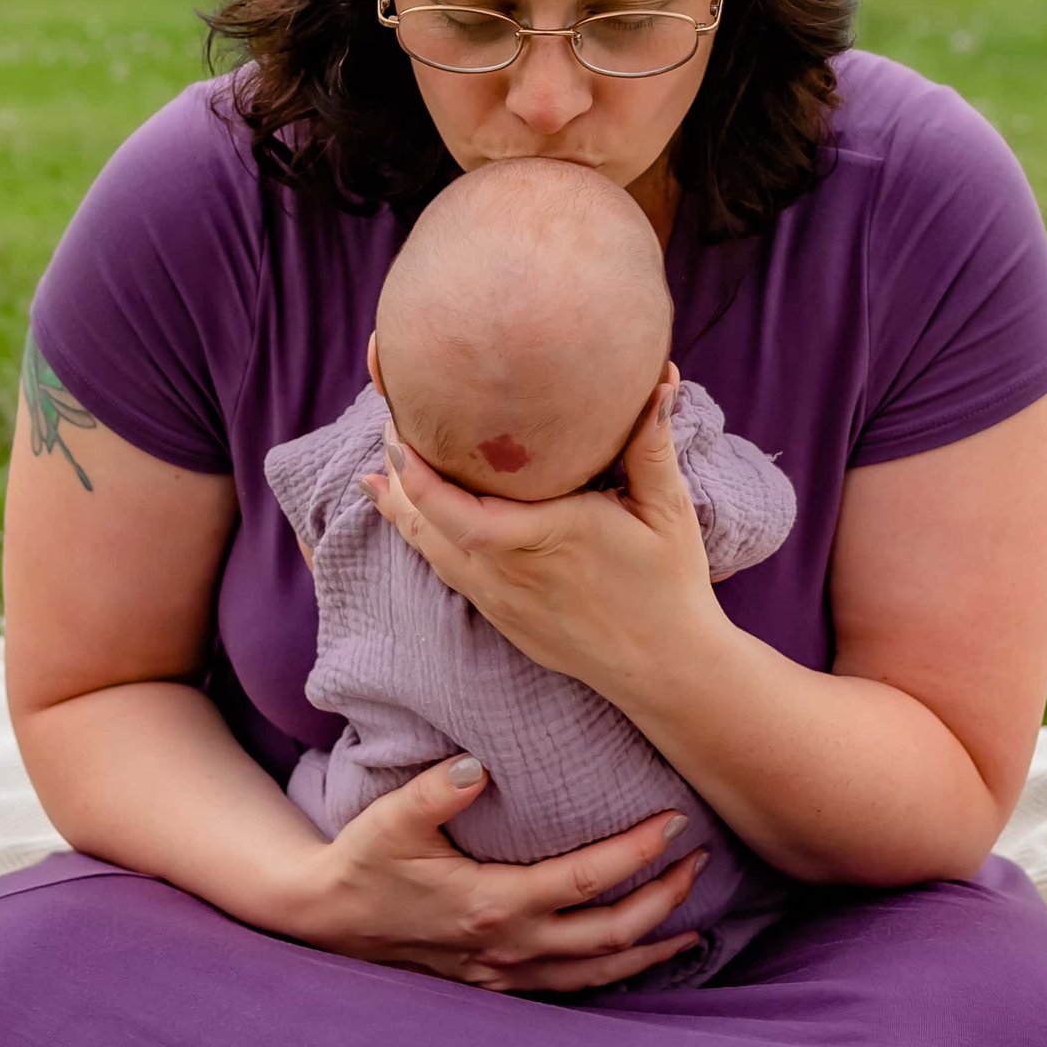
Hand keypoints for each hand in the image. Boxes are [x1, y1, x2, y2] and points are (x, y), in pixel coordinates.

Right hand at [291, 749, 705, 993]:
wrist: (328, 919)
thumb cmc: (363, 862)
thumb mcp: (390, 819)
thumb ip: (435, 789)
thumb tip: (479, 764)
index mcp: (492, 903)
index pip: (585, 880)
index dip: (637, 854)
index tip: (675, 822)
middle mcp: (509, 946)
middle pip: (611, 932)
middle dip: (664, 898)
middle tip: (699, 860)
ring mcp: (505, 973)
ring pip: (599, 972)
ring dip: (651, 945)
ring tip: (696, 922)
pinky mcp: (498, 986)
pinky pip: (572, 988)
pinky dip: (615, 975)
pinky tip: (638, 958)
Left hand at [360, 372, 721, 707]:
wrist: (666, 668)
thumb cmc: (668, 584)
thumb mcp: (666, 509)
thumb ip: (652, 443)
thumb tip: (659, 378)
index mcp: (540, 536)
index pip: (453, 507)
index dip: (415, 470)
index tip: (398, 427)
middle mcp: (507, 572)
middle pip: (427, 525)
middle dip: (399, 476)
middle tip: (387, 427)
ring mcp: (501, 602)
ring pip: (432, 553)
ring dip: (403, 512)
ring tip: (377, 477)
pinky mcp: (505, 621)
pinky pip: (451, 576)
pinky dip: (425, 543)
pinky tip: (415, 527)